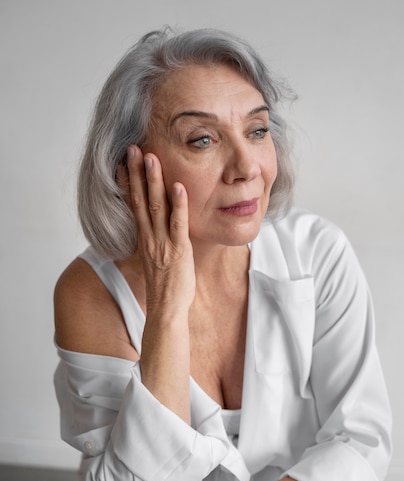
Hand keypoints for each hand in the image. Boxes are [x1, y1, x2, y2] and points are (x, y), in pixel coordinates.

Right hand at [117, 145, 194, 314]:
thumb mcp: (157, 259)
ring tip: (151, 157)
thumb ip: (157, 240)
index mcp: (144, 238)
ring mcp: (162, 243)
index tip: (124, 161)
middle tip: (133, 148)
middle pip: (140, 199)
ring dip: (153, 181)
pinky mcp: (178, 250)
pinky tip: (178, 186)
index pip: (133, 204)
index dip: (129, 181)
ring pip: (156, 206)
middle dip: (137, 172)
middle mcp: (149, 237)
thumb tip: (161, 228)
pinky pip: (177, 224)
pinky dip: (178, 204)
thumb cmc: (165, 287)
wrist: (165, 310)